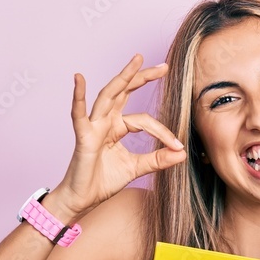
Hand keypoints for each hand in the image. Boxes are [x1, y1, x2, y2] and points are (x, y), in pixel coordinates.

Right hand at [56, 54, 186, 214]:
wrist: (83, 199)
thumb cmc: (103, 181)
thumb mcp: (137, 168)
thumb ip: (157, 160)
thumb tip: (182, 153)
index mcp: (117, 127)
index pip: (144, 120)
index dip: (163, 132)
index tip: (178, 145)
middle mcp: (105, 121)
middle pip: (125, 92)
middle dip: (143, 77)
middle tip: (164, 66)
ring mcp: (93, 126)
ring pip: (108, 96)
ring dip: (123, 77)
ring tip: (137, 60)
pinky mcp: (83, 137)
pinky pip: (78, 114)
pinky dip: (78, 96)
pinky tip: (79, 78)